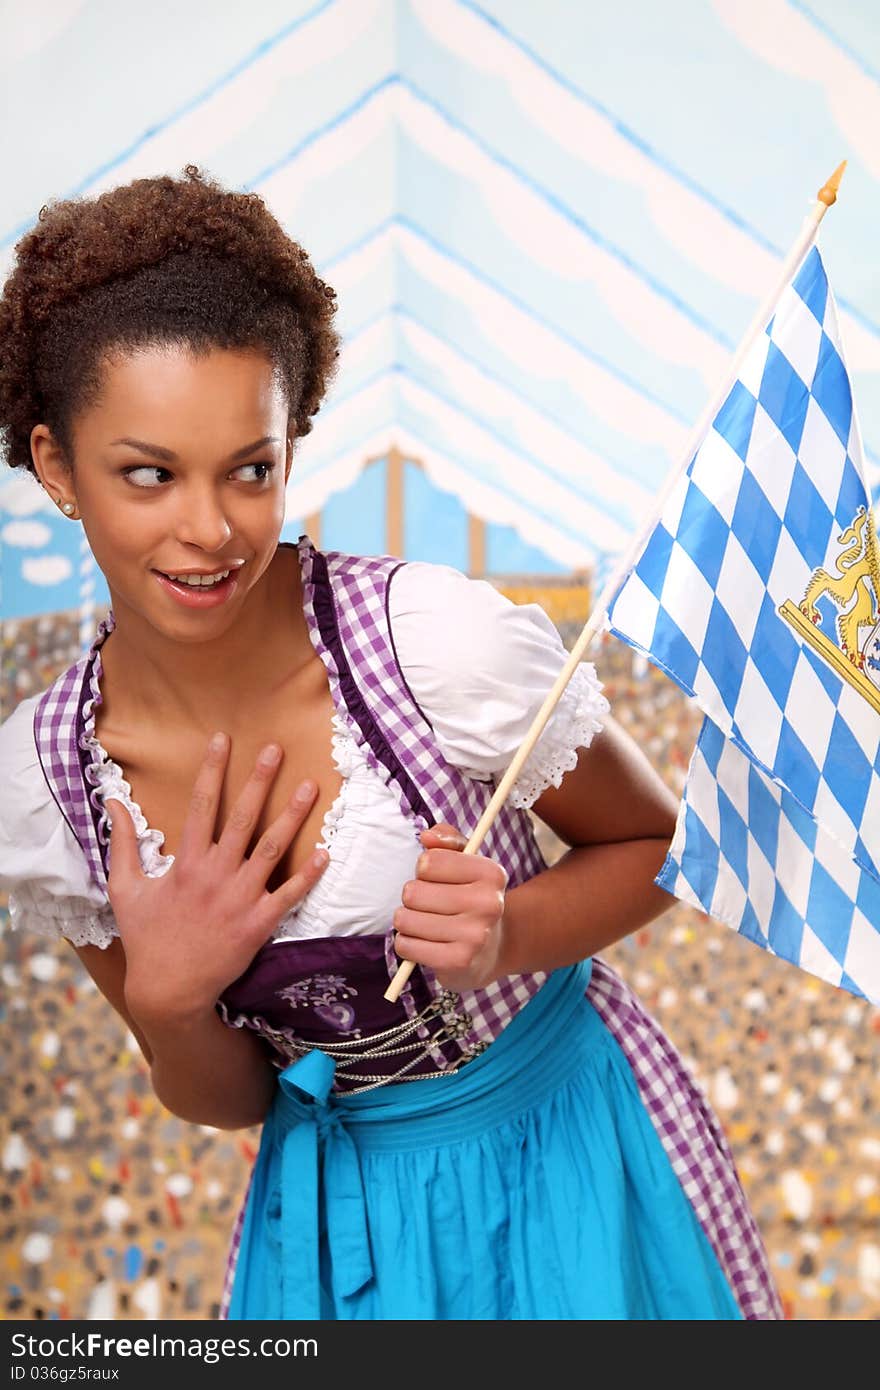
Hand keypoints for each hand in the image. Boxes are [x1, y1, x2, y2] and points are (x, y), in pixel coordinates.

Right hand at [104, 734, 328, 1023]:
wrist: (169, 991)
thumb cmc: (146, 938)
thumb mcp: (125, 889)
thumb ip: (123, 843)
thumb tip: (113, 801)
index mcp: (185, 863)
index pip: (201, 805)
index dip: (213, 770)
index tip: (223, 739)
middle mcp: (215, 875)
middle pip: (242, 819)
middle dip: (259, 781)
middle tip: (276, 749)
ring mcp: (240, 899)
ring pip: (272, 849)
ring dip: (292, 817)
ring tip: (310, 787)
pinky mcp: (258, 924)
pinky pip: (289, 895)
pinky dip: (308, 875)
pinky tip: (325, 852)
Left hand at [392, 822, 507, 992]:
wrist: (491, 949)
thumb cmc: (470, 898)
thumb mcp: (465, 862)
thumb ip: (446, 840)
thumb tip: (427, 837)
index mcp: (491, 873)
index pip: (428, 862)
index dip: (423, 870)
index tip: (437, 879)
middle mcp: (489, 903)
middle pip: (412, 892)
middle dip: (413, 898)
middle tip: (431, 906)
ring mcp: (475, 935)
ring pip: (405, 919)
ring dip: (407, 922)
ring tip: (427, 925)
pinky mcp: (458, 960)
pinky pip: (406, 945)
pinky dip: (407, 944)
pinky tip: (425, 944)